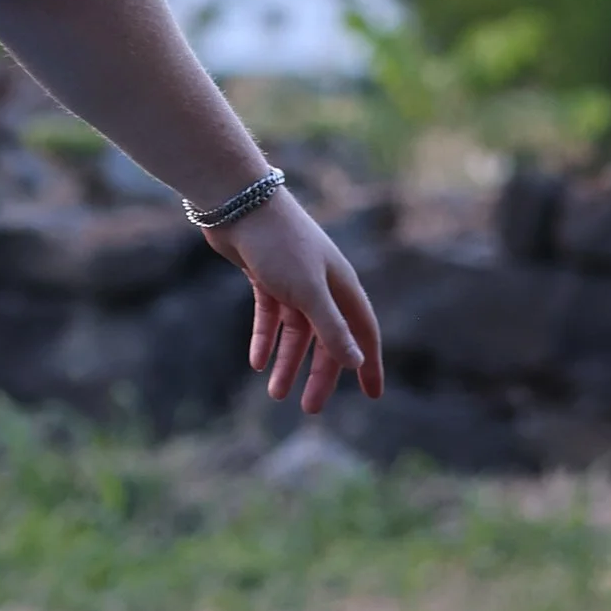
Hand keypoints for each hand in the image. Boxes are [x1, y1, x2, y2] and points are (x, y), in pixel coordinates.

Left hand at [206, 191, 383, 417]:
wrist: (237, 202)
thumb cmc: (279, 243)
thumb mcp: (308, 291)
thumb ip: (331, 327)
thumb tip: (356, 362)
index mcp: (341, 285)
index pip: (363, 331)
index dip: (369, 364)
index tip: (372, 395)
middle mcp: (321, 283)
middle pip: (327, 338)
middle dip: (319, 373)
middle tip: (309, 408)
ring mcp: (292, 279)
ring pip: (295, 331)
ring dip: (287, 361)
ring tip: (275, 392)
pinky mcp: (265, 275)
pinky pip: (269, 316)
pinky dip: (265, 338)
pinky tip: (256, 361)